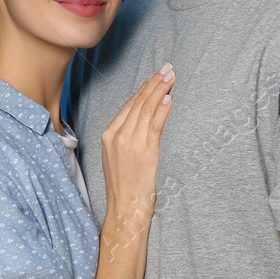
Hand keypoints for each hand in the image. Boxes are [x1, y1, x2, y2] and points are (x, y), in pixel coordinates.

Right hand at [100, 63, 173, 231]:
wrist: (125, 211)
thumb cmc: (126, 187)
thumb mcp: (120, 157)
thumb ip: (129, 137)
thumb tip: (148, 116)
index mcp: (108, 135)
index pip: (128, 105)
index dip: (143, 88)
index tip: (155, 76)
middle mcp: (117, 136)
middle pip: (137, 103)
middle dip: (153, 83)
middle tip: (168, 67)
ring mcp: (130, 144)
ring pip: (146, 110)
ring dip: (160, 90)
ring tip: (171, 76)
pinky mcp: (144, 153)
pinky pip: (154, 125)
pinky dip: (162, 110)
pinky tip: (169, 97)